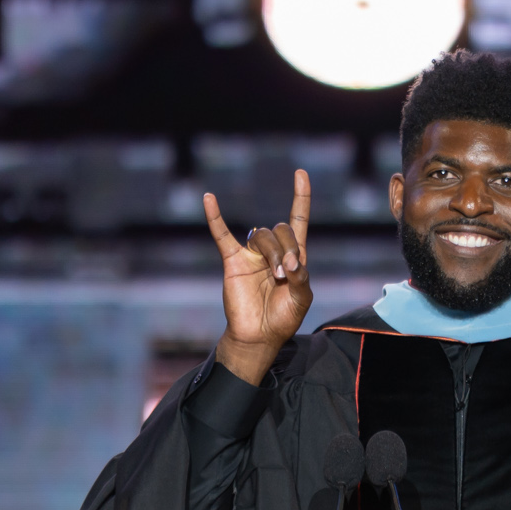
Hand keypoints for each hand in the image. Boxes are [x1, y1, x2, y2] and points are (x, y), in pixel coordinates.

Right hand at [207, 169, 312, 384]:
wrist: (258, 336)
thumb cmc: (283, 318)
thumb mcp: (302, 298)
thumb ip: (301, 277)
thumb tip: (291, 261)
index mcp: (293, 256)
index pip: (297, 219)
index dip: (300, 197)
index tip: (300, 174)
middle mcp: (272, 251)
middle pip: (281, 230)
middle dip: (288, 249)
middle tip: (286, 274)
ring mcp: (251, 254)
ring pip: (262, 235)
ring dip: (273, 253)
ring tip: (275, 276)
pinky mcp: (232, 261)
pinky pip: (221, 234)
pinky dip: (214, 216)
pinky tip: (208, 198)